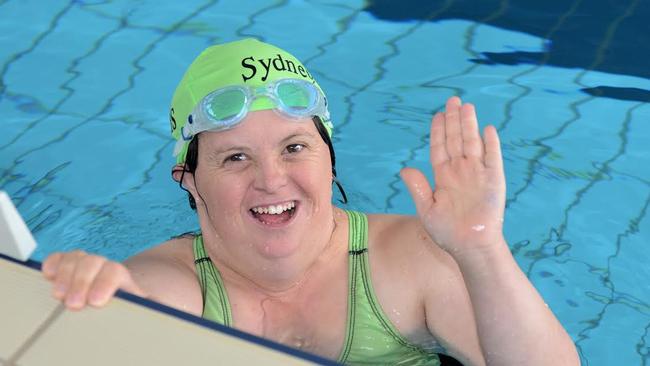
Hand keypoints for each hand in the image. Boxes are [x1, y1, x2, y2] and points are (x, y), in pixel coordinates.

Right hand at [42, 250, 145, 309]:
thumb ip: (144, 306)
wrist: (124, 297)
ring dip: (65, 274)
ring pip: (76, 258)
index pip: (115, 271)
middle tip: (75, 303)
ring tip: (59, 294)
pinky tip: (49, 274)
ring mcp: (86, 265)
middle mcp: (105, 266)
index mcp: (123, 278)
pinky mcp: (69, 267)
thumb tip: (153, 308)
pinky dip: (54, 263)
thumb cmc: (130, 307)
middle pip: (93, 262)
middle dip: (81, 282)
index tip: (96, 301)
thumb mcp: (140, 308)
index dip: (104, 283)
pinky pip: (60, 257)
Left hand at [401, 96, 505, 256]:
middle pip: (456, 140)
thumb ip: (417, 187)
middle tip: (452, 100)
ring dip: (469, 125)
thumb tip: (404, 169)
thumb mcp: (426, 209)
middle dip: (454, 120)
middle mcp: (460, 171)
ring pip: (472, 143)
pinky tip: (487, 129)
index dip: (438, 131)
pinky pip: (493, 159)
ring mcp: (477, 174)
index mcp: (443, 177)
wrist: (470, 246)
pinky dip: (491, 144)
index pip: (440, 148)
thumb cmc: (447, 232)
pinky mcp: (494, 181)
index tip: (437, 115)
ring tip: (466, 107)